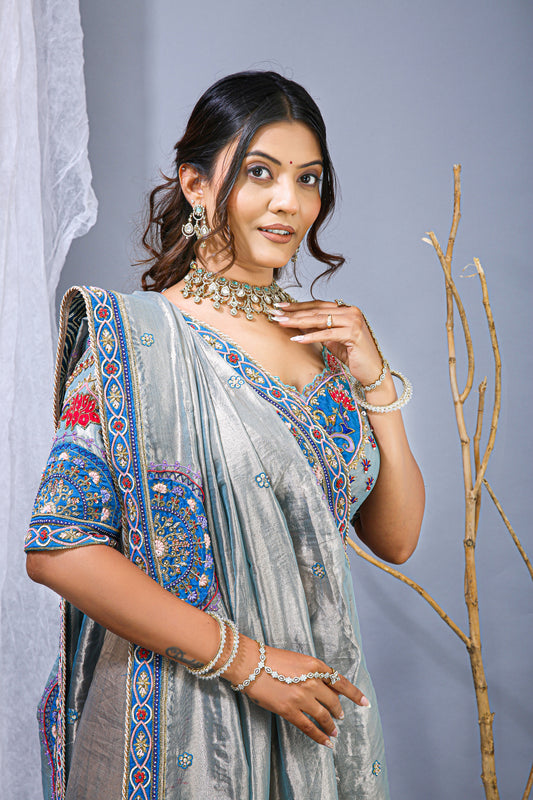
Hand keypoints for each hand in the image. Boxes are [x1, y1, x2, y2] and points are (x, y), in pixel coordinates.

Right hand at [226, 639, 369, 748]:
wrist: (249, 664)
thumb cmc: (270, 659)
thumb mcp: (297, 660)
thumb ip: (312, 672)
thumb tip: (325, 689)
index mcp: (314, 665)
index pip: (340, 682)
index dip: (355, 694)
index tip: (364, 702)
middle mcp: (311, 681)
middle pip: (333, 701)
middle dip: (338, 710)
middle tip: (340, 716)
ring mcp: (301, 697)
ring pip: (323, 716)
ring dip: (331, 725)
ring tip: (334, 731)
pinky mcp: (289, 710)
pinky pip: (309, 727)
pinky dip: (319, 736)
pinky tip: (326, 742)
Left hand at [272, 301, 384, 387]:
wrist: (372, 371)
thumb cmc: (353, 356)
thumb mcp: (331, 341)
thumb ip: (317, 330)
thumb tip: (296, 323)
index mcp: (346, 309)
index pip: (318, 305)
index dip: (298, 306)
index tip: (280, 307)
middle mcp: (351, 311)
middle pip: (317, 310)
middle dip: (294, 313)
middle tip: (275, 313)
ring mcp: (353, 321)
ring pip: (320, 320)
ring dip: (298, 322)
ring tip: (282, 323)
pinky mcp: (354, 333)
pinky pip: (327, 334)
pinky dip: (311, 337)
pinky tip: (297, 339)